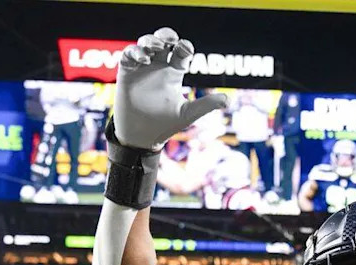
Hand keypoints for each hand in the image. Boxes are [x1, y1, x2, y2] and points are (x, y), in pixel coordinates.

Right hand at [114, 27, 227, 149]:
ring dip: (150, 40)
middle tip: (170, 39)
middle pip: (163, 42)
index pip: (180, 53)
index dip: (184, 46)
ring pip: (145, 44)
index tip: (187, 49)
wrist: (142, 137)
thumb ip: (207, 104)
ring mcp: (142, 69)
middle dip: (166, 35)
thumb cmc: (165, 125)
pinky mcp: (126, 72)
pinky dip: (135, 52)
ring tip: (155, 47)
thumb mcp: (188, 113)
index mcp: (174, 74)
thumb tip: (228, 101)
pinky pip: (129, 54)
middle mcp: (158, 68)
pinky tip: (143, 59)